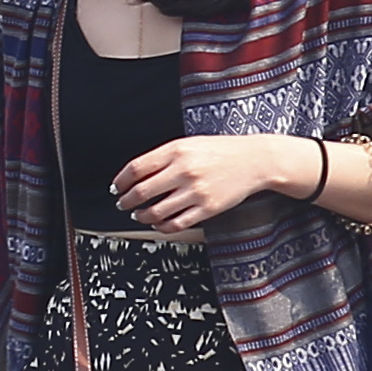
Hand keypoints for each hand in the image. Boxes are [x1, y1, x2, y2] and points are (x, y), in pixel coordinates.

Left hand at [105, 132, 314, 235]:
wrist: (254, 160)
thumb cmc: (219, 151)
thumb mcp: (188, 144)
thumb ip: (162, 157)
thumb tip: (134, 175)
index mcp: (176, 151)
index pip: (136, 169)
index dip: (121, 181)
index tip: (116, 188)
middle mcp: (184, 171)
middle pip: (142, 192)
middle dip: (126, 201)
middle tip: (123, 204)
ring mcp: (196, 191)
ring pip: (156, 212)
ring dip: (141, 216)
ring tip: (139, 215)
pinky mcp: (208, 208)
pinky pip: (176, 223)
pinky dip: (162, 226)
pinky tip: (158, 223)